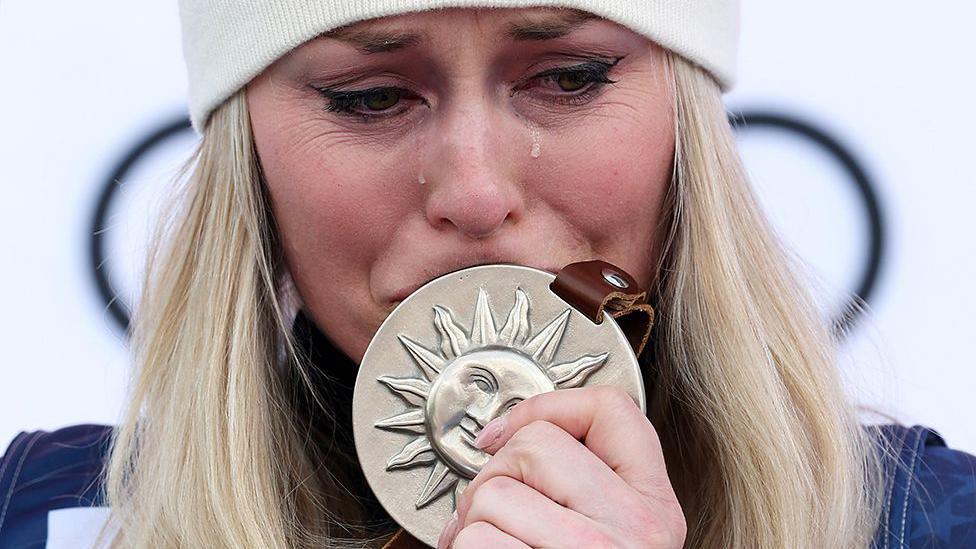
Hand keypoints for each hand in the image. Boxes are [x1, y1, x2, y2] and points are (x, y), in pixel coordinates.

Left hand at [437, 385, 685, 548]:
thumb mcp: (610, 534)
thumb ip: (583, 487)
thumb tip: (500, 441)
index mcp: (656, 509)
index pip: (613, 408)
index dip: (547, 404)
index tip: (504, 432)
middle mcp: (638, 528)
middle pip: (536, 445)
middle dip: (492, 478)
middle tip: (489, 516)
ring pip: (495, 492)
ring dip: (471, 526)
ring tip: (492, 548)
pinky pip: (474, 539)